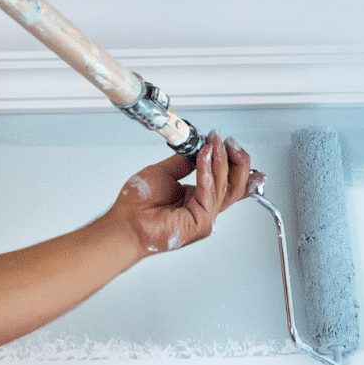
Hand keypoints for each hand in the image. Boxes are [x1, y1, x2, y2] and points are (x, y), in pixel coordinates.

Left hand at [110, 133, 258, 255]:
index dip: (235, 162)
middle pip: (235, 185)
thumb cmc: (138, 206)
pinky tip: (204, 156)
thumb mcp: (165, 173)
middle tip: (229, 142)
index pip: (228, 181)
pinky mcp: (201, 222)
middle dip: (237, 160)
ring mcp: (205, 217)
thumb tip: (198, 147)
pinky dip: (208, 171)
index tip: (229, 144)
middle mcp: (205, 208)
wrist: (126, 222)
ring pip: (224, 187)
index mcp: (199, 198)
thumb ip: (184, 162)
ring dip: (220, 160)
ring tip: (214, 143)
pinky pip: (209, 192)